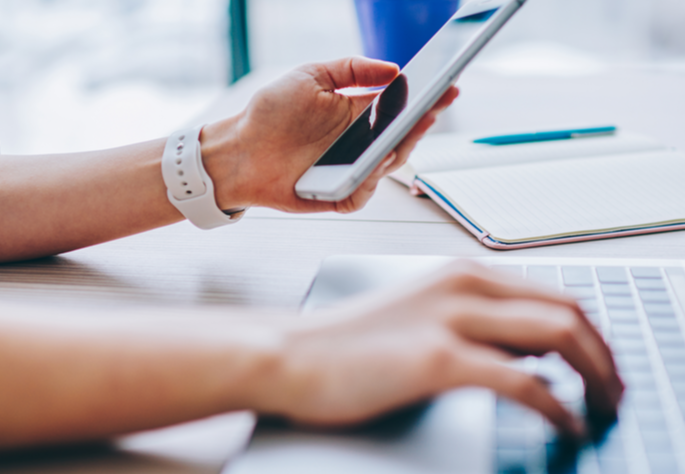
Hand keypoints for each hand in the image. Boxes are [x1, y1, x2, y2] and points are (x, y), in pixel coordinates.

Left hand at [200, 57, 458, 213]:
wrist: (238, 150)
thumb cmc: (270, 114)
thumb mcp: (311, 76)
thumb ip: (352, 69)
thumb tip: (393, 69)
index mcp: (358, 113)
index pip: (402, 105)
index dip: (427, 97)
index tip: (446, 85)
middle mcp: (360, 142)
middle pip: (404, 135)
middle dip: (422, 121)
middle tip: (433, 107)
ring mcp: (352, 169)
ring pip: (389, 163)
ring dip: (400, 147)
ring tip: (408, 129)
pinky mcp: (339, 194)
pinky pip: (364, 190)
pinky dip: (371, 179)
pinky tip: (374, 163)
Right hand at [250, 261, 624, 436]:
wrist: (289, 356)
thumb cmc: (349, 345)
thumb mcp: (424, 317)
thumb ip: (479, 325)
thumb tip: (535, 353)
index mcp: (466, 274)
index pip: (557, 295)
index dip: (594, 334)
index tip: (608, 368)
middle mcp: (467, 285)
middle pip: (570, 311)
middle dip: (607, 355)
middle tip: (618, 393)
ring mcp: (454, 319)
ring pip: (559, 336)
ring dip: (596, 375)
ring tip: (605, 409)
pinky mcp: (439, 359)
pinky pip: (524, 381)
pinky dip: (558, 406)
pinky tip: (567, 425)